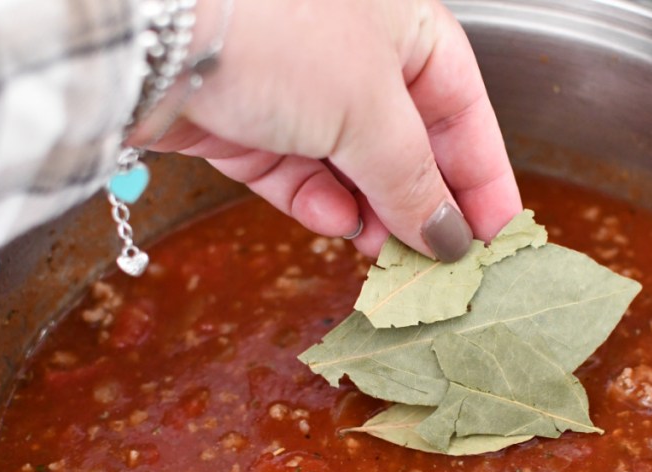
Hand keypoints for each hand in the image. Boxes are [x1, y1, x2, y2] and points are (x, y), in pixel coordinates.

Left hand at [144, 0, 521, 261]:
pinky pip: (300, 178)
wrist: (150, 31)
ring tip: (392, 258)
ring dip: (374, 216)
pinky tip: (333, 224)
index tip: (501, 233)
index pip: (464, 109)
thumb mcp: (372, 111)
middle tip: (444, 263)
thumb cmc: (280, 37)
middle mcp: (355, 56)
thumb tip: (450, 237)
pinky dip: (319, 205)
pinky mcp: (250, 128)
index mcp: (404, 28)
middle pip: (409, 145)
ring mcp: (299, 93)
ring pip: (354, 170)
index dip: (485, 174)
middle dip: (425, 204)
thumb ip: (415, 180)